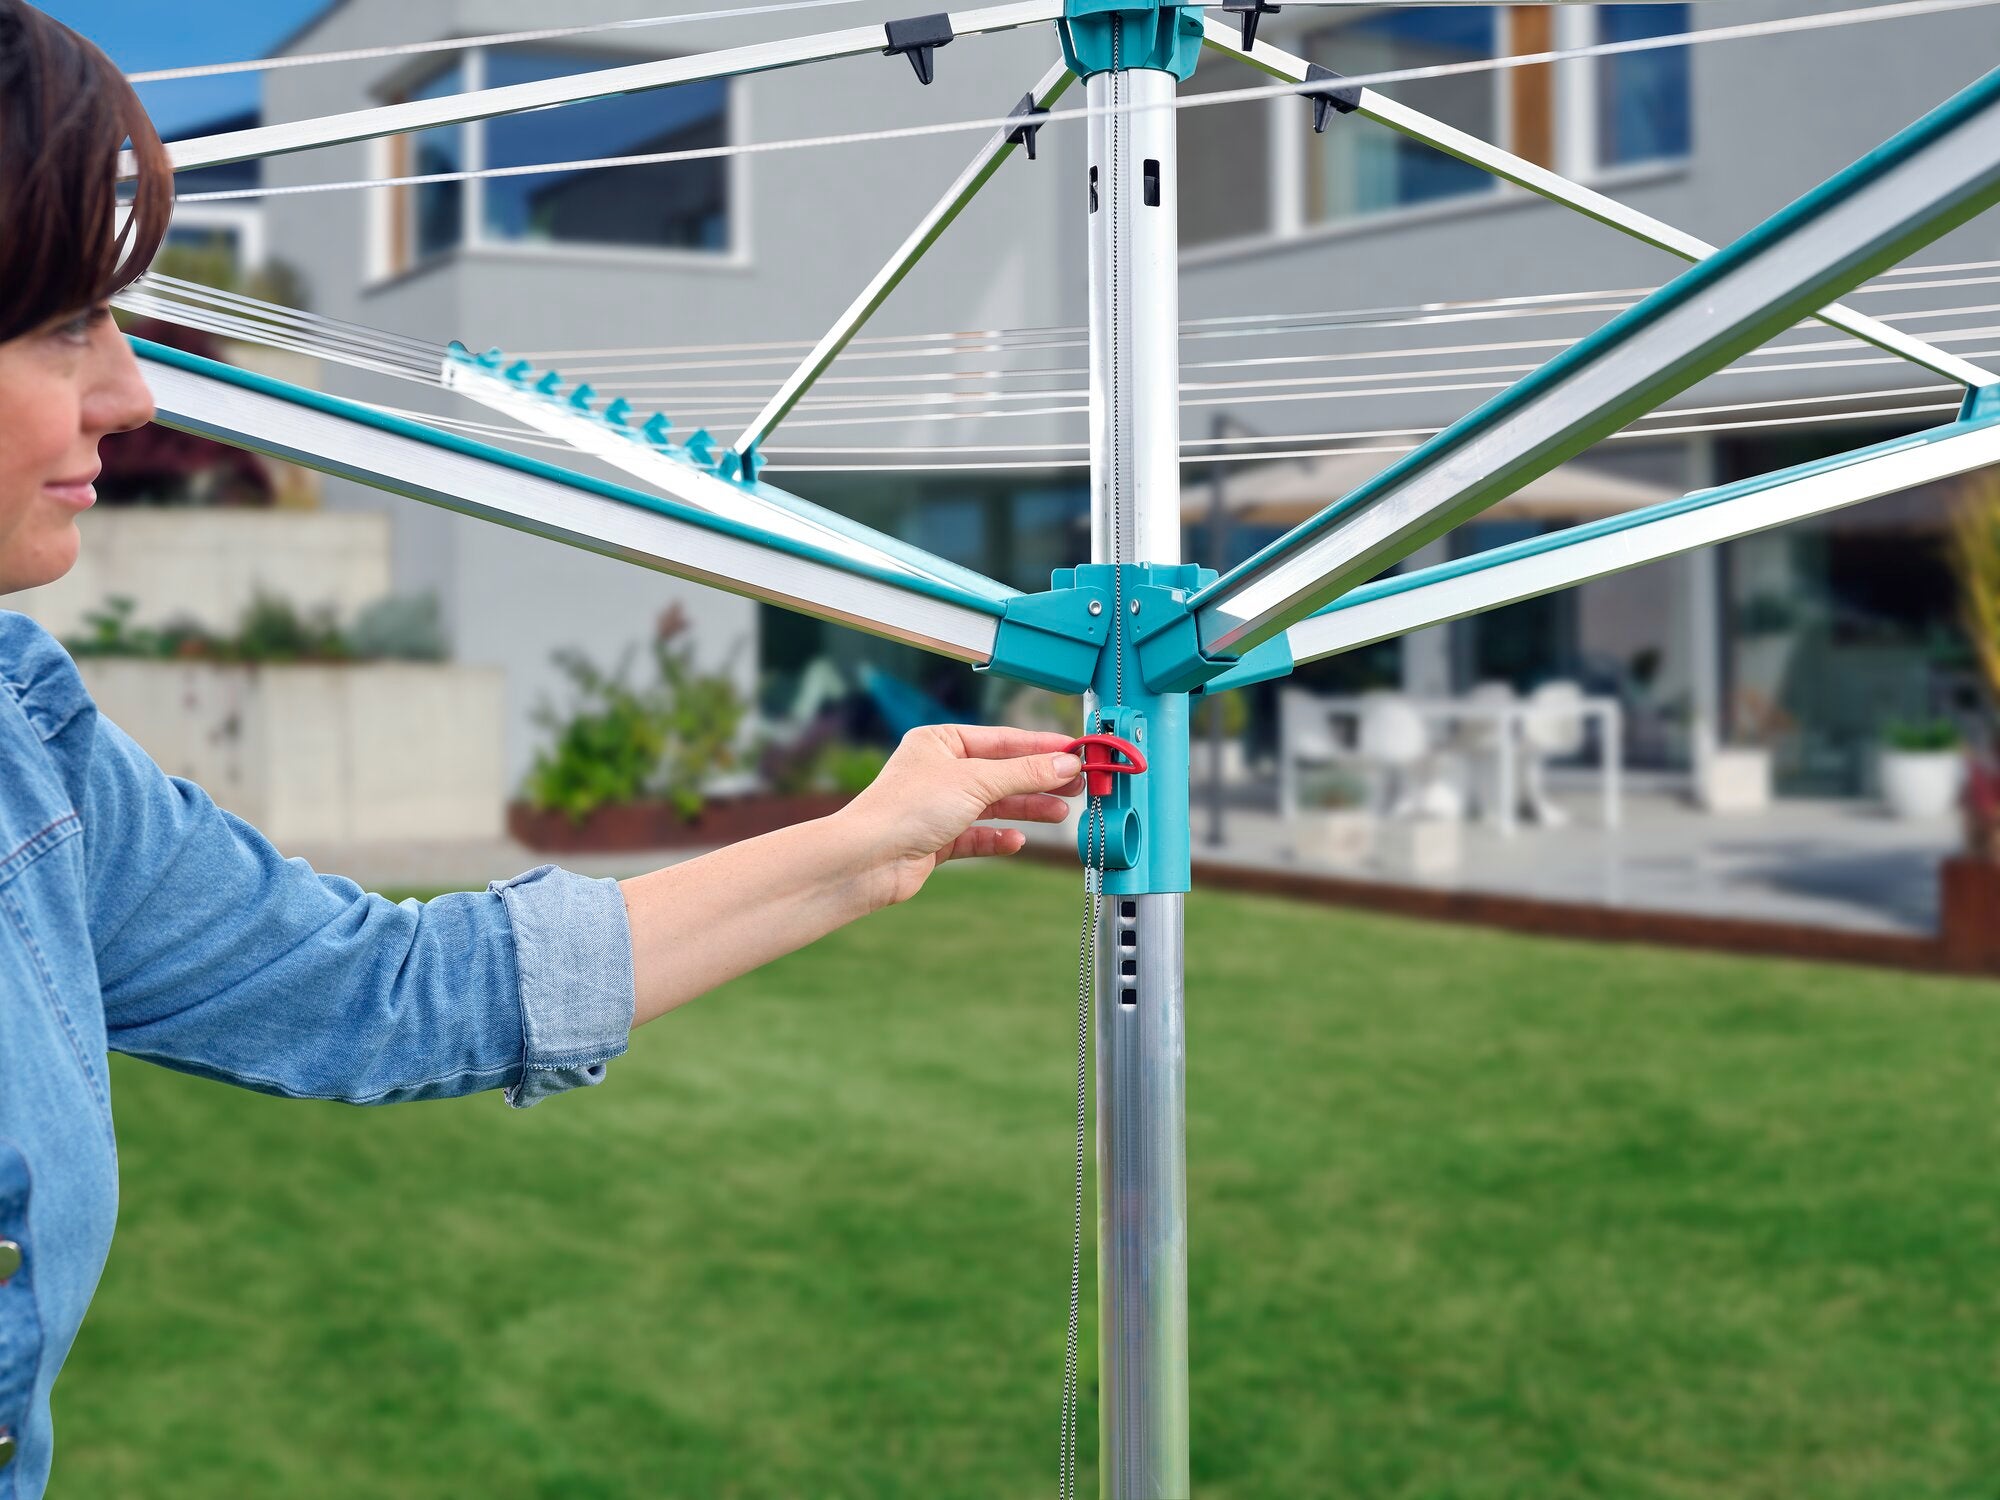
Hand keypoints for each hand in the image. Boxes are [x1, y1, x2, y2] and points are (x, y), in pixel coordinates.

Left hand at [833, 724, 1084, 907]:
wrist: (867, 859)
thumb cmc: (908, 808)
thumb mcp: (976, 781)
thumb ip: (1024, 773)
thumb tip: (1066, 763)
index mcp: (940, 741)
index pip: (1001, 740)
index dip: (1041, 747)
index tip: (1075, 752)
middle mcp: (938, 771)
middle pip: (1001, 773)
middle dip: (1039, 780)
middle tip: (1078, 784)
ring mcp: (937, 807)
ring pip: (993, 805)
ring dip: (1025, 808)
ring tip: (1059, 813)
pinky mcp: (936, 840)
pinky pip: (976, 836)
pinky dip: (997, 838)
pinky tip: (1016, 840)